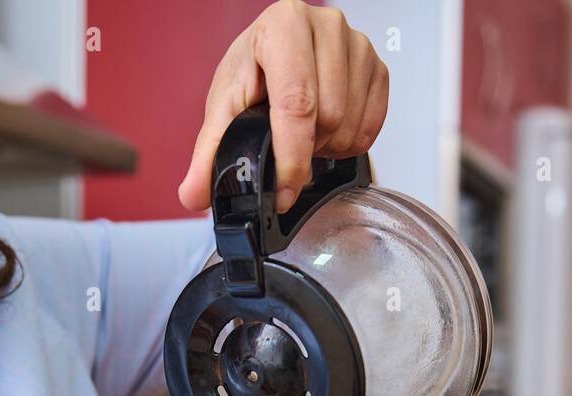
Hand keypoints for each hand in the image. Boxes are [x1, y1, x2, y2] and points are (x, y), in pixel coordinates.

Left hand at [178, 0, 388, 214]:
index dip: (291, 157)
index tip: (283, 191)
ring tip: (304, 132)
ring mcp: (357, 45)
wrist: (275, 54)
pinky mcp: (378, 67)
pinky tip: (326, 129)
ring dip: (326, 146)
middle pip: (328, 118)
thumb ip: (210, 153)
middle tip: (285, 141)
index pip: (297, 103)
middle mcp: (326, 26)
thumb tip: (194, 194)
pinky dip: (348, 142)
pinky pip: (371, 128)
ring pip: (351, 126)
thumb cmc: (253, 71)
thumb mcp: (225, 106)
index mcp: (284, 26)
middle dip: (306, 148)